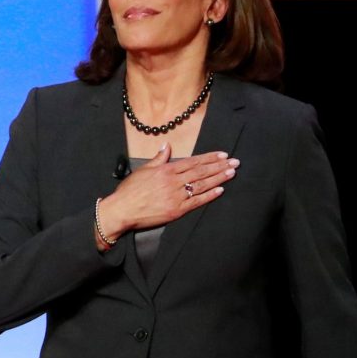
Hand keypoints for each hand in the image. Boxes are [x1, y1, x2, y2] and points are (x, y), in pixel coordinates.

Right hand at [96, 146, 236, 244]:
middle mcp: (174, 181)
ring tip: (231, 173)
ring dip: (219, 178)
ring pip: (202, 185)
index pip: (193, 162)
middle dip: (219, 166)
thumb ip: (158, 159)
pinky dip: (209, 196)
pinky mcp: (176, 211)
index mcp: (166, 170)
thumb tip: (166, 146)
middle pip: (201, 172)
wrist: (121, 210)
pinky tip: (220, 190)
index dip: (209, 158)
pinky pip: (197, 202)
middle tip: (235, 162)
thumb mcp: (142, 170)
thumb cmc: (129, 191)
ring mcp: (176, 196)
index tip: (222, 154)